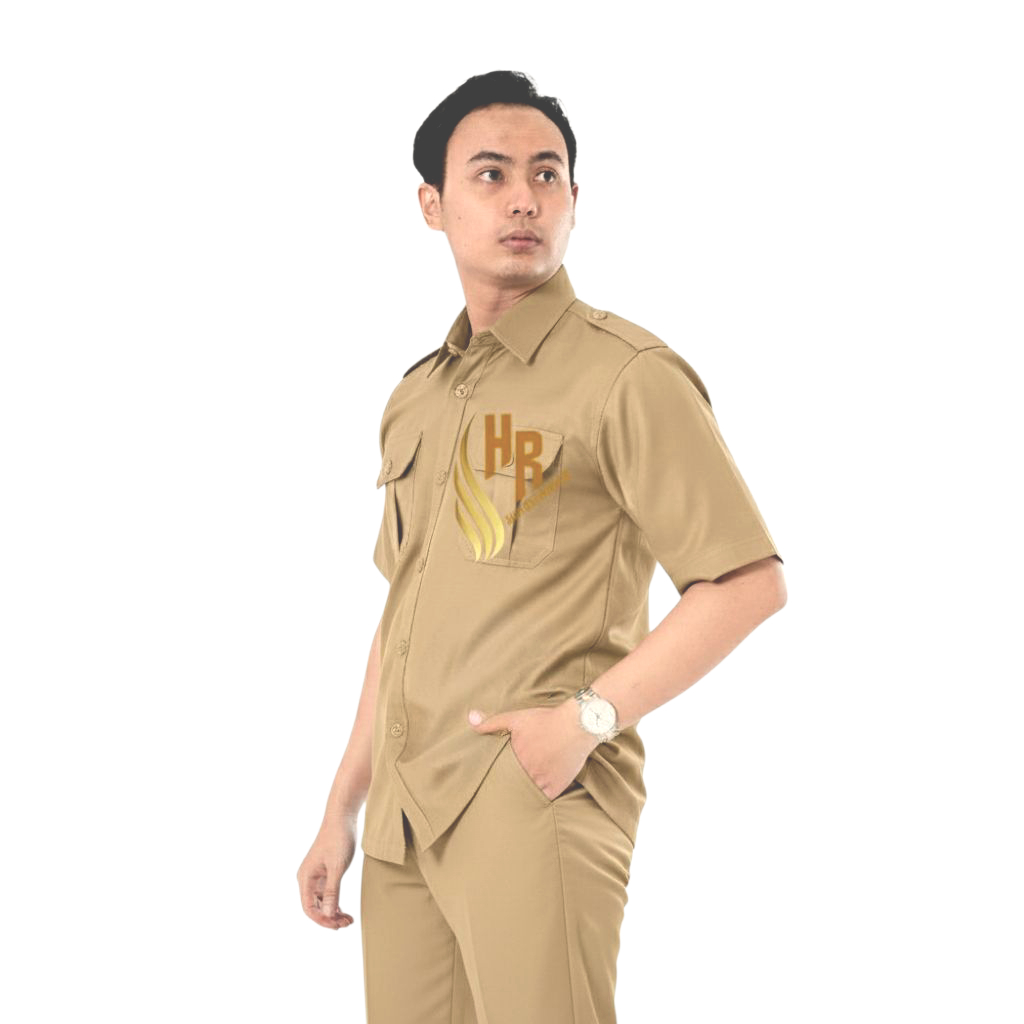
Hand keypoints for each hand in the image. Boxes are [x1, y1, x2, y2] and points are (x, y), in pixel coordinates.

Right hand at [297, 819, 357, 929]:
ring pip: (322, 902)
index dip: (321, 919)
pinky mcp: (325, 873)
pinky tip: (345, 911)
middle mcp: (307, 879)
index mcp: (306, 877)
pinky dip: (336, 903)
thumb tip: (329, 915)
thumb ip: (333, 892)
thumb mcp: (337, 867)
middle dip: (329, 918)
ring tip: (348, 920)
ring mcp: (316, 876)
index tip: (337, 926)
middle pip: (314, 907)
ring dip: (333, 912)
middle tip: (347, 924)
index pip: (308, 907)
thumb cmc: (338, 839)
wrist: (342, 818)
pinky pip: (327, 894)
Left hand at [467, 699, 598, 799]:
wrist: (577, 725)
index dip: (493, 779)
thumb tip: (470, 718)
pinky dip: (537, 801)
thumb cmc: (546, 720)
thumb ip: (492, 722)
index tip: (486, 785)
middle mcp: (526, 772)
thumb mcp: (517, 718)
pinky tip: (532, 803)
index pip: (497, 775)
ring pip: (525, 796)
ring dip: (520, 797)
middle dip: (505, 790)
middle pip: (510, 787)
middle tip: (496, 799)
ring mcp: (542, 782)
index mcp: (514, 757)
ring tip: (511, 806)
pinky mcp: (556, 788)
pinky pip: (543, 800)